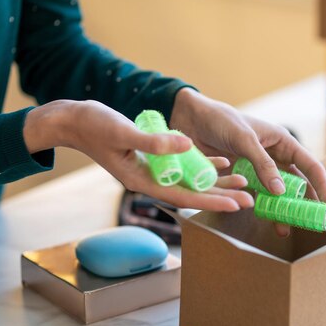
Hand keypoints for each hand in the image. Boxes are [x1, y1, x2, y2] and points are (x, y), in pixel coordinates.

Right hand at [23, 100, 252, 210]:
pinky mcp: (154, 159)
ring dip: (216, 182)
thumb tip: (186, 146)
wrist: (75, 120)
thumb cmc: (94, 126)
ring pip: (191, 180)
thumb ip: (154, 143)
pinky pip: (183, 166)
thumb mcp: (123, 132)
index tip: (237, 204)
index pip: (184, 195)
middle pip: (193, 192)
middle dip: (221, 196)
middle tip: (250, 199)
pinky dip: (202, 164)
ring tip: (244, 183)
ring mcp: (153, 171)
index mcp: (143, 180)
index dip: (212, 200)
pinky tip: (222, 162)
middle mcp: (151, 179)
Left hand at [171, 88, 325, 235]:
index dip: (322, 186)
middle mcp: (274, 157)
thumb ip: (263, 164)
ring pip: (278, 195)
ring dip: (284, 211)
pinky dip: (263, 209)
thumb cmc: (220, 120)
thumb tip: (281, 192)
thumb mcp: (244, 139)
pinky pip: (256, 196)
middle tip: (318, 227)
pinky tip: (267, 221)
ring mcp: (258, 169)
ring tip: (288, 230)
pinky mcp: (241, 178)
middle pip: (298, 184)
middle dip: (308, 205)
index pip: (311, 166)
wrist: (190, 119)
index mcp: (282, 142)